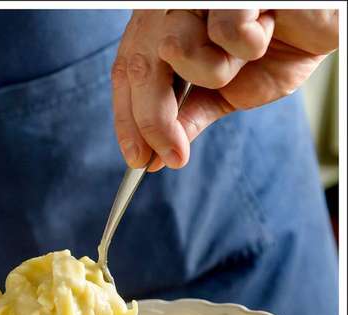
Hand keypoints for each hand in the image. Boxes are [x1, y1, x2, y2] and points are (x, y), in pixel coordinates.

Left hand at [112, 9, 337, 170]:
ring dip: (214, 72)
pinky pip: (225, 32)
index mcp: (162, 26)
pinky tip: (267, 27)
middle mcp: (171, 7)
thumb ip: (192, 115)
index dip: (127, 118)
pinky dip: (251, 43)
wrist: (329, 19)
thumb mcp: (230, 91)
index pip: (127, 72)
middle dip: (153, 120)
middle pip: (139, 68)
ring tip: (245, 56)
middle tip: (171, 156)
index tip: (139, 159)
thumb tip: (160, 155)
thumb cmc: (281, 44)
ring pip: (176, 50)